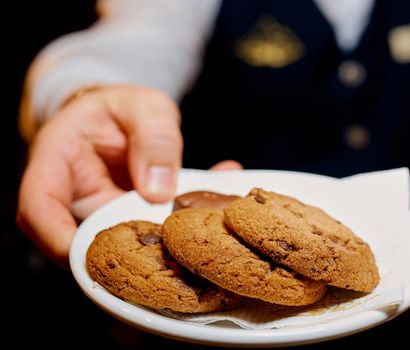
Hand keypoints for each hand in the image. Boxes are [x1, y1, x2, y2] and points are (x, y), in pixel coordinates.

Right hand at [17, 84, 182, 266]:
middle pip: (83, 241)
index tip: (94, 258)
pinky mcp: (126, 224)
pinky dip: (180, 230)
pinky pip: (149, 236)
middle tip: (170, 247)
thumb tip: (158, 191)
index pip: (38, 210)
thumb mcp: (146, 106)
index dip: (58, 240)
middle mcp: (72, 197)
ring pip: (119, 247)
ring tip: (196, 226)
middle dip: (124, 255)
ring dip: (158, 245)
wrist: (129, 114)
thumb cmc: (125, 106)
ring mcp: (99, 215)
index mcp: (56, 161)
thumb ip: (155, 139)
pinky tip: (211, 209)